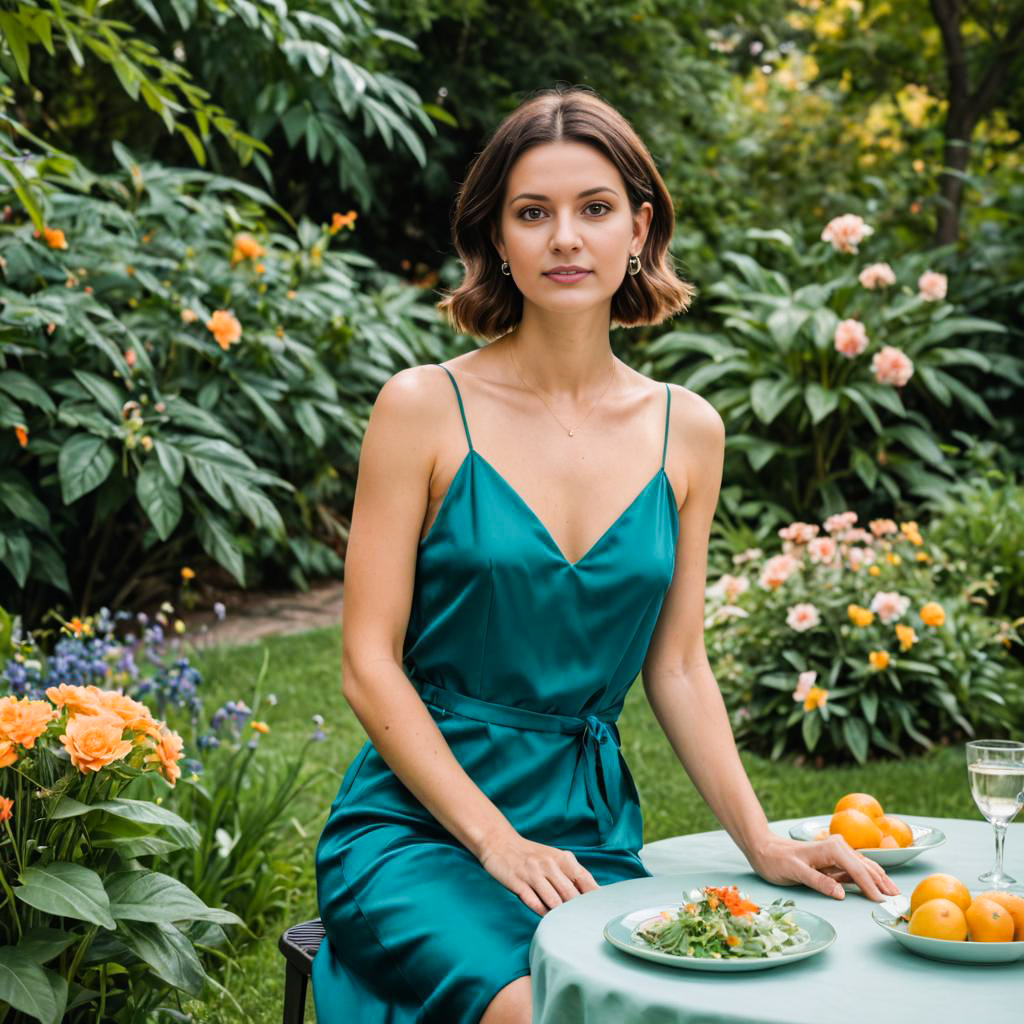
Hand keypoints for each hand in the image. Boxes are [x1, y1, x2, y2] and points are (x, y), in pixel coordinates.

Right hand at [476, 829, 599, 915]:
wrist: (500, 842)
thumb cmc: (532, 855)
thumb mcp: (554, 858)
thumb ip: (572, 874)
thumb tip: (593, 894)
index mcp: (562, 858)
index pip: (585, 880)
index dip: (594, 897)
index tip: (600, 911)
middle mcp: (549, 865)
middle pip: (571, 894)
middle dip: (578, 911)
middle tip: (583, 924)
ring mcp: (533, 874)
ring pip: (554, 902)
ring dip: (560, 914)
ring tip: (565, 923)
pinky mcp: (518, 883)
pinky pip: (535, 904)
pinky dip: (542, 913)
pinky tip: (546, 916)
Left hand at [749, 832, 900, 900]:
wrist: (765, 849)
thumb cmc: (777, 861)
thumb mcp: (795, 872)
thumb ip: (819, 882)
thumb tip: (842, 894)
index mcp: (831, 849)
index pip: (857, 870)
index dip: (870, 886)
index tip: (882, 901)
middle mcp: (838, 846)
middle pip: (866, 867)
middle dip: (882, 882)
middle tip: (898, 900)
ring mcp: (837, 852)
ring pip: (864, 866)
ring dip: (879, 879)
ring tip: (893, 893)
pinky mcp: (834, 859)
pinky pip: (856, 868)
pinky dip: (868, 877)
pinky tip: (877, 885)